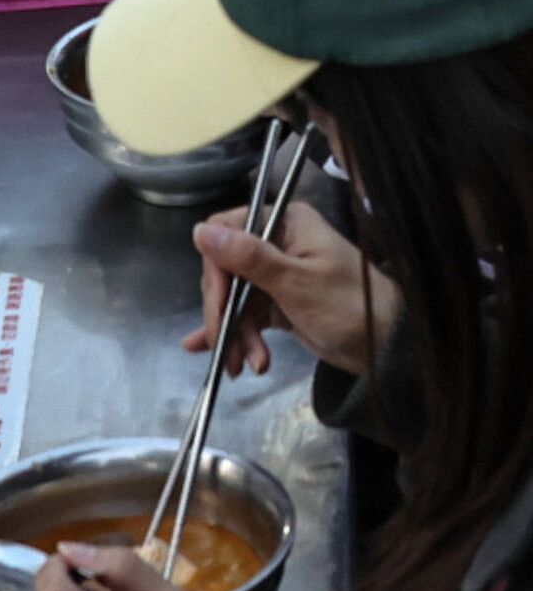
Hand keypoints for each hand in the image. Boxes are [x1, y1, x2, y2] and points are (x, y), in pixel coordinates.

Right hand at [186, 198, 391, 383]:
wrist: (389, 348)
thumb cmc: (350, 306)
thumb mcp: (297, 283)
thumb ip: (249, 257)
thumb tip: (200, 230)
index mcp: (285, 223)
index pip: (228, 232)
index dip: (217, 270)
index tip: (218, 305)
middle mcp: (278, 242)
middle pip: (227, 269)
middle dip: (225, 312)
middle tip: (226, 349)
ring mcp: (278, 273)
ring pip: (236, 297)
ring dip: (235, 332)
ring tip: (243, 367)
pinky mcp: (280, 302)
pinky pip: (248, 314)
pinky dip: (237, 333)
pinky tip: (217, 353)